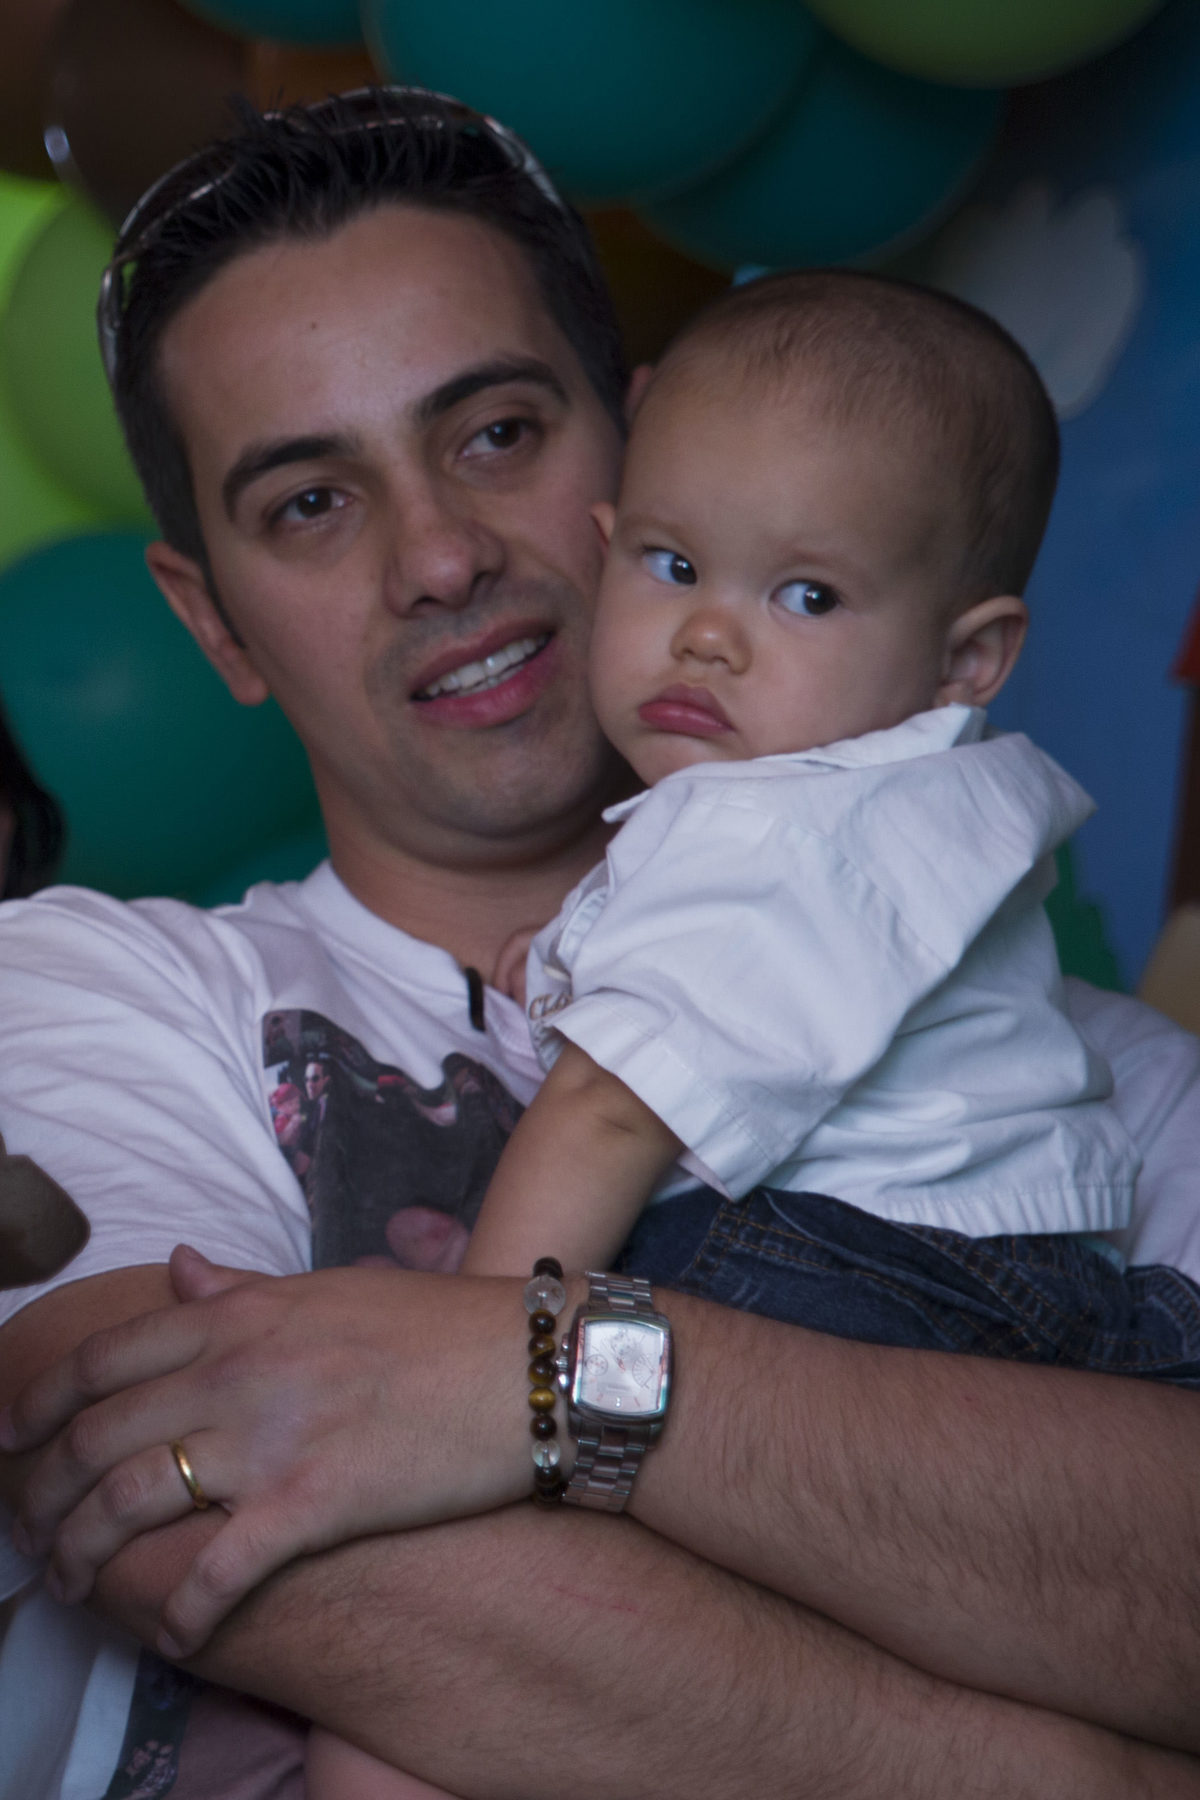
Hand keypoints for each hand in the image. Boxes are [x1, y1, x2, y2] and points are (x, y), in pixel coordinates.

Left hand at [2, 1245, 539, 1655]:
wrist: (531, 1365)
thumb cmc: (438, 1326)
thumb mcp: (329, 1289)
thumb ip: (244, 1288)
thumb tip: (178, 1268)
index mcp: (239, 1316)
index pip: (102, 1360)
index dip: (39, 1405)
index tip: (14, 1439)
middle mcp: (237, 1370)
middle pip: (96, 1438)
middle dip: (43, 1494)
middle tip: (31, 1533)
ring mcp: (271, 1436)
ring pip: (130, 1502)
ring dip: (85, 1555)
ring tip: (75, 1586)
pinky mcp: (313, 1502)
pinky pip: (217, 1570)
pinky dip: (181, 1612)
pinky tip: (174, 1636)